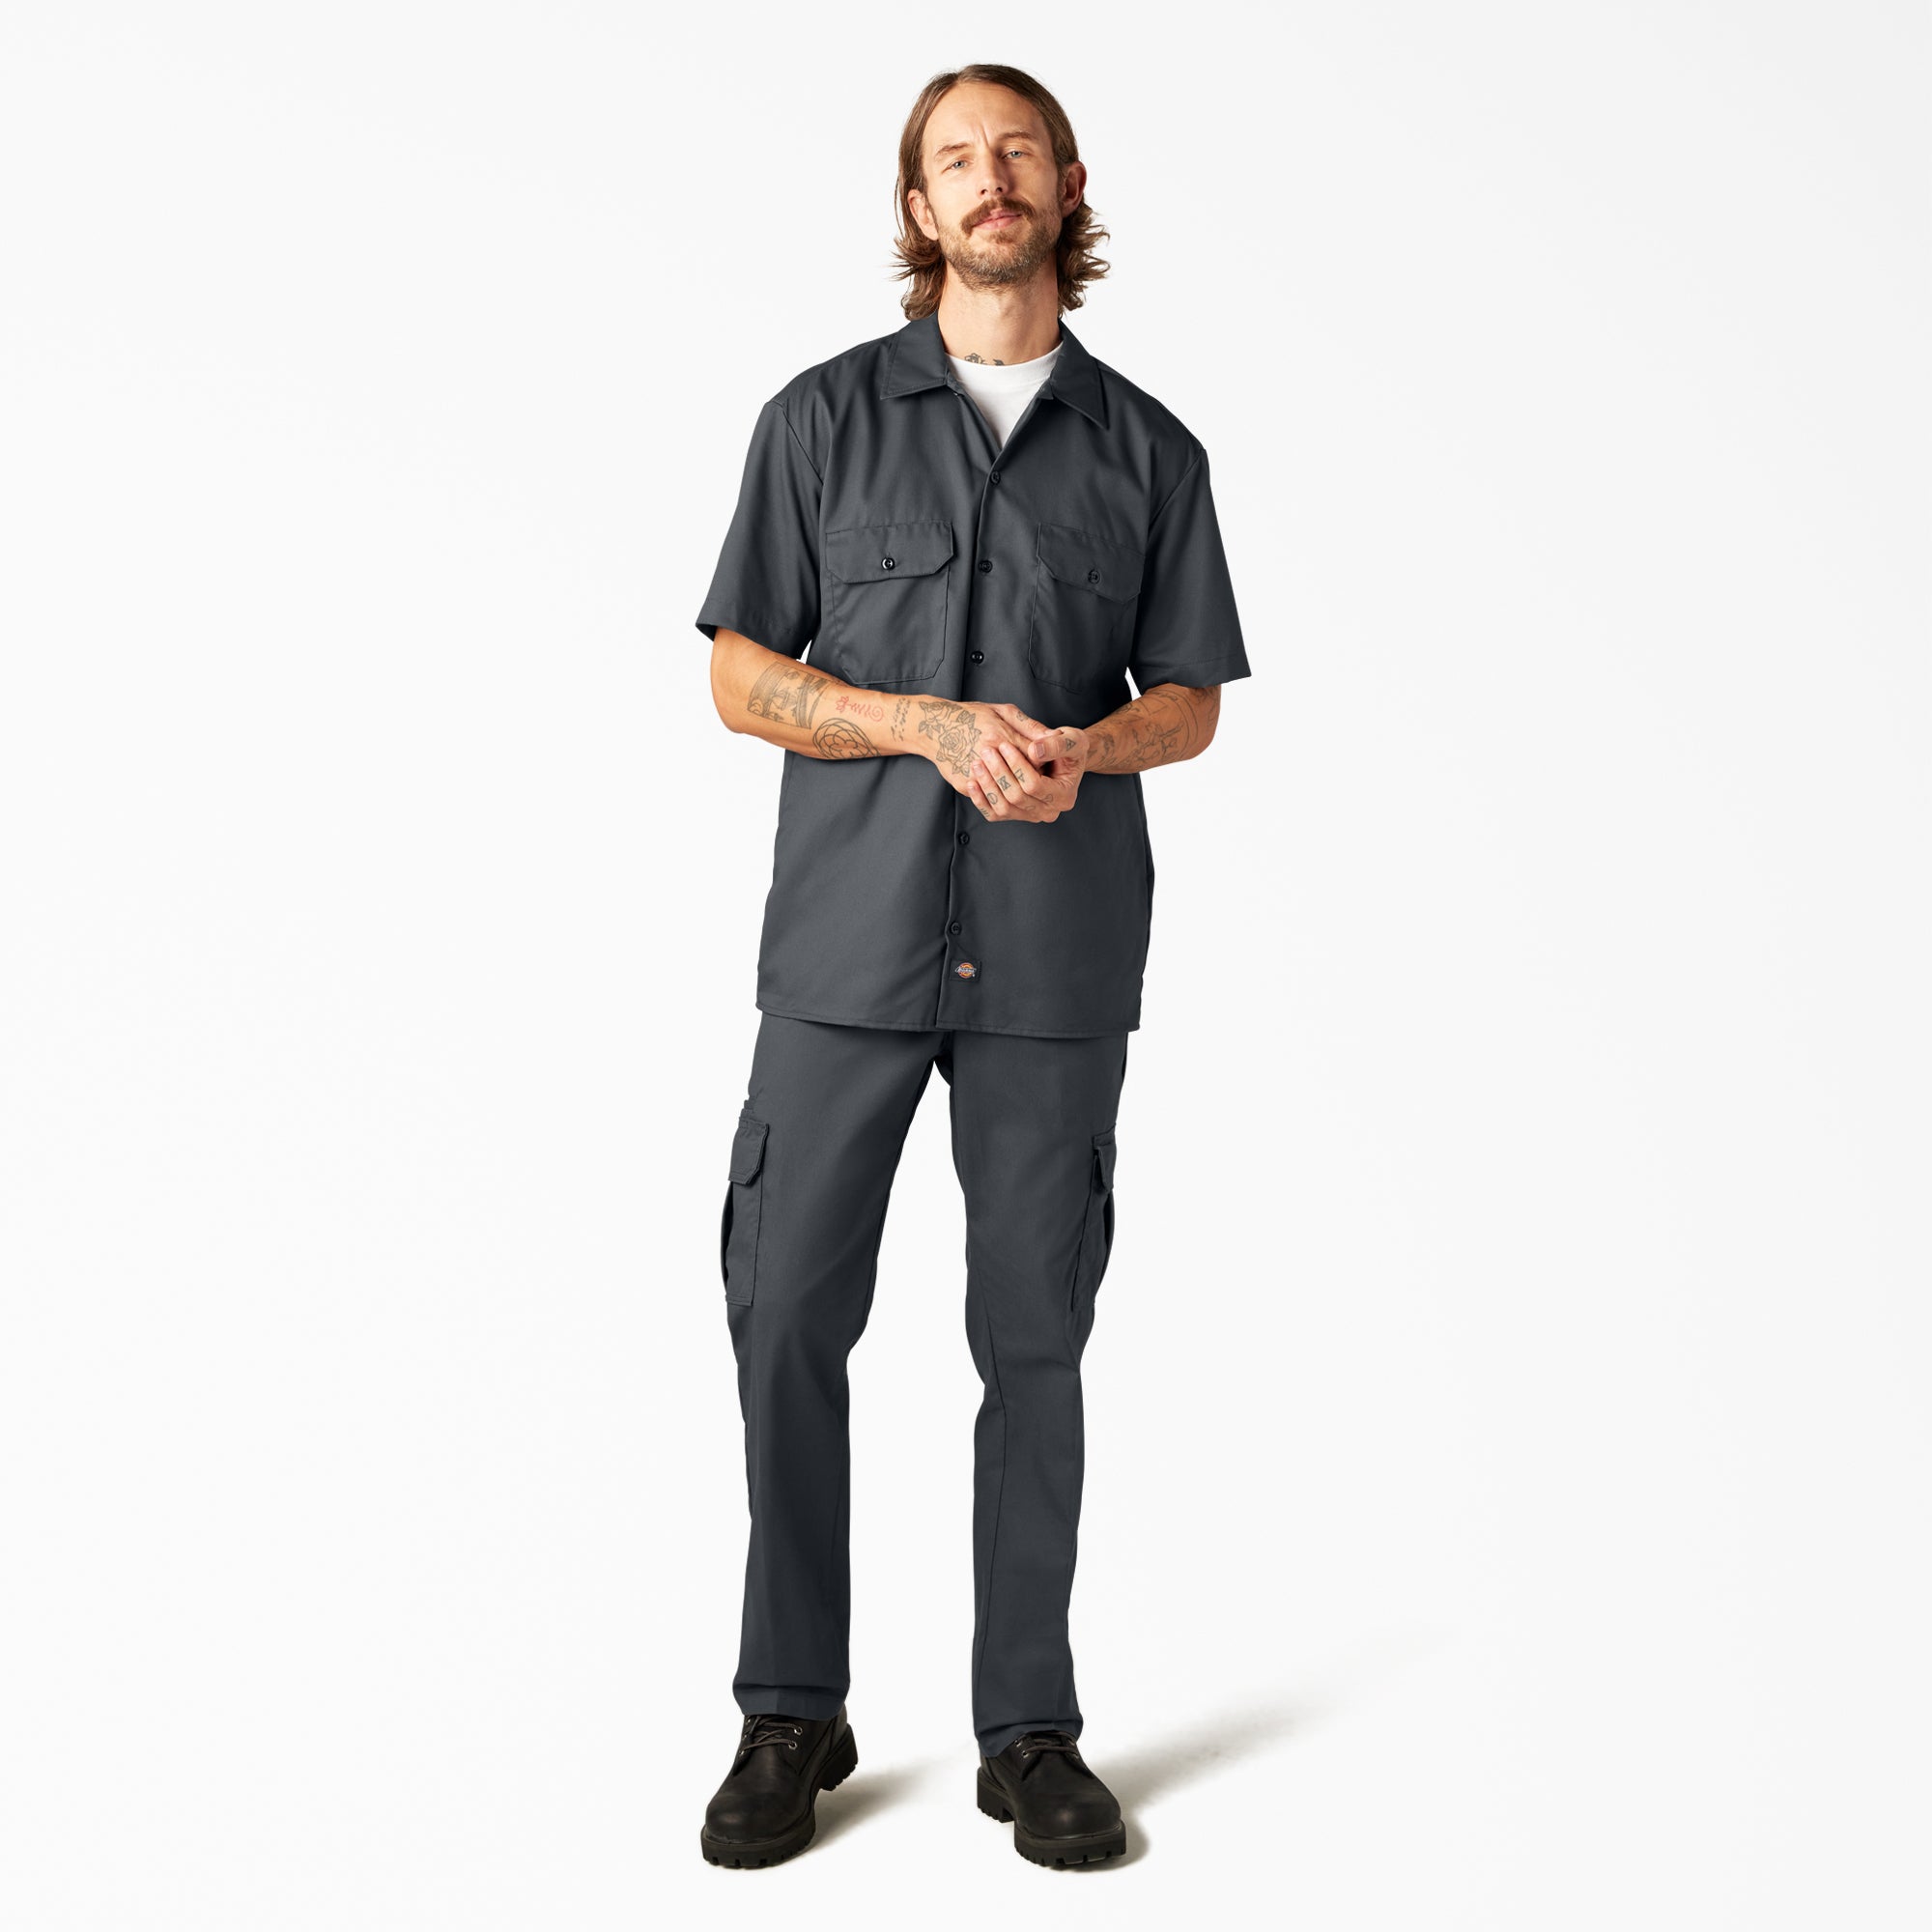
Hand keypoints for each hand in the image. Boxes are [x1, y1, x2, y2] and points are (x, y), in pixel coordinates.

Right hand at [913, 697, 1045, 807]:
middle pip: (1022, 779)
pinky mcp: (964, 785)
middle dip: (1033, 781)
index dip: (1044, 763)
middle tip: (1039, 780)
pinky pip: (988, 799)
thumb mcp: (1003, 712)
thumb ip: (1029, 726)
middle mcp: (986, 754)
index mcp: (1000, 735)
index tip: (1048, 764)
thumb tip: (1054, 736)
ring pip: (1006, 795)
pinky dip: (1000, 797)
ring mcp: (974, 772)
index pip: (1034, 757)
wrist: (935, 728)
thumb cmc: (972, 716)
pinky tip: (1005, 790)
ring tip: (1022, 786)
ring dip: (1017, 793)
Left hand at [966, 704, 1088, 823]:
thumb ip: (1056, 744)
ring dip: (987, 785)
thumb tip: (1035, 751)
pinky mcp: (1016, 815)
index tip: (1004, 744)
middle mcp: (1048, 811)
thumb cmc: (1069, 746)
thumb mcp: (1072, 739)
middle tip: (986, 751)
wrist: (1063, 757)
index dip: (1017, 765)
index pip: (1034, 785)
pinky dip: (981, 800)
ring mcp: (1031, 816)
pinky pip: (994, 814)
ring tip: (977, 763)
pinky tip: (971, 782)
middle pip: (1017, 797)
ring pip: (1004, 808)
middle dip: (999, 773)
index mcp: (1064, 796)